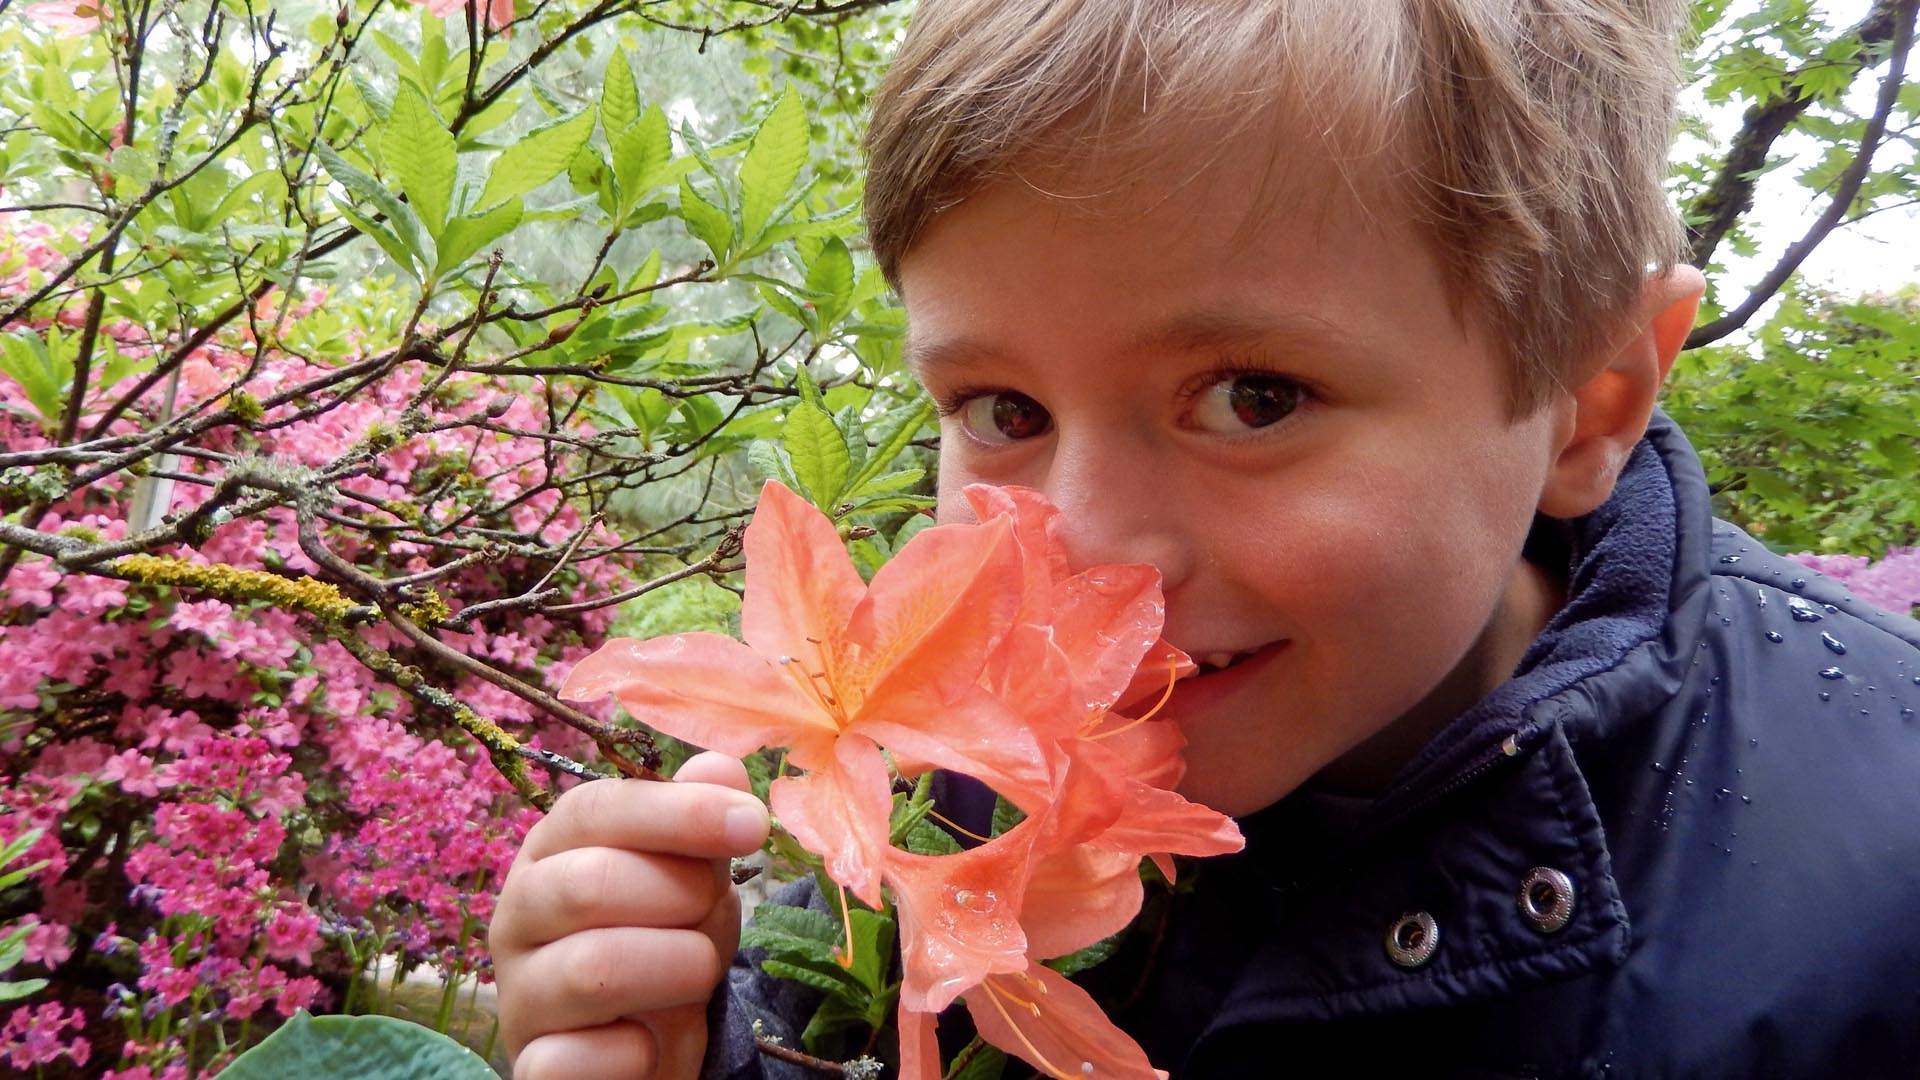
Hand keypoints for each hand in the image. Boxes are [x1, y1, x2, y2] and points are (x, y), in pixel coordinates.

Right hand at [490, 752, 769, 1079]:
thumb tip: (719, 767)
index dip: (678, 811)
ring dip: (675, 968)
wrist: (640, 1051)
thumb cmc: (662, 946)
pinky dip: (637, 1052)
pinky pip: (577, 1057)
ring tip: (699, 974)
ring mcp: (518, 995)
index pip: (595, 809)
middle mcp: (518, 917)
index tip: (751, 824)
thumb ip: (700, 828)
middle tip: (711, 913)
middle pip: (589, 882)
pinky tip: (652, 1043)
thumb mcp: (692, 882)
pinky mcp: (532, 1067)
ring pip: (591, 968)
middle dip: (679, 896)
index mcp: (552, 853)